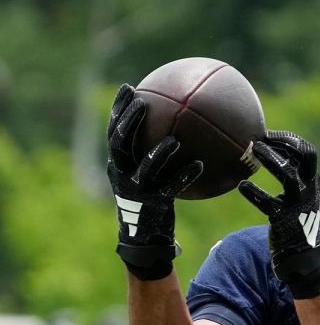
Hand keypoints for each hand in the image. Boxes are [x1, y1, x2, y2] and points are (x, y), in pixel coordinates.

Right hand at [107, 84, 202, 279]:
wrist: (144, 236)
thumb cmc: (150, 198)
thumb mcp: (147, 174)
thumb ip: (154, 151)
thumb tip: (180, 123)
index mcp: (119, 163)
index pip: (114, 130)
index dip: (118, 109)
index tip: (129, 87)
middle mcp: (123, 173)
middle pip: (120, 143)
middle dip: (129, 122)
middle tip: (142, 103)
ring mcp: (137, 190)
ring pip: (144, 168)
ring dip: (159, 152)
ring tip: (174, 140)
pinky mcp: (154, 204)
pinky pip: (171, 187)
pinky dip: (185, 175)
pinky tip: (200, 165)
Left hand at [238, 131, 319, 298]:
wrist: (301, 253)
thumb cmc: (295, 218)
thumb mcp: (299, 193)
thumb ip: (291, 173)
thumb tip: (268, 149)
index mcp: (311, 180)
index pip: (307, 151)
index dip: (289, 139)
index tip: (268, 134)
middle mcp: (308, 188)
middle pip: (306, 155)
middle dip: (286, 142)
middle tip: (262, 138)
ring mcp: (298, 203)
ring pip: (289, 174)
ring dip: (272, 159)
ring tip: (254, 149)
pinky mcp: (284, 218)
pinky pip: (268, 203)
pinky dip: (255, 193)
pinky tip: (242, 186)